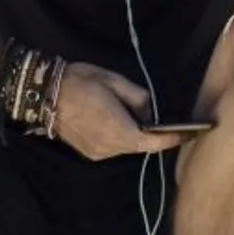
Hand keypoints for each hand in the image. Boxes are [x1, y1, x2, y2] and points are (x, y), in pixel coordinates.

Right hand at [53, 62, 199, 160]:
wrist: (42, 94)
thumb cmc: (80, 82)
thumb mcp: (114, 81)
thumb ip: (137, 97)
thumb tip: (149, 110)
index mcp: (119, 130)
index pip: (153, 141)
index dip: (173, 139)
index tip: (191, 134)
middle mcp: (110, 148)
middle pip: (141, 146)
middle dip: (155, 136)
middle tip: (170, 124)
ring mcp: (98, 153)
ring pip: (127, 147)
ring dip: (136, 136)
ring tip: (141, 119)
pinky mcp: (89, 153)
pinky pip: (114, 147)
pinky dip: (122, 137)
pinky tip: (120, 122)